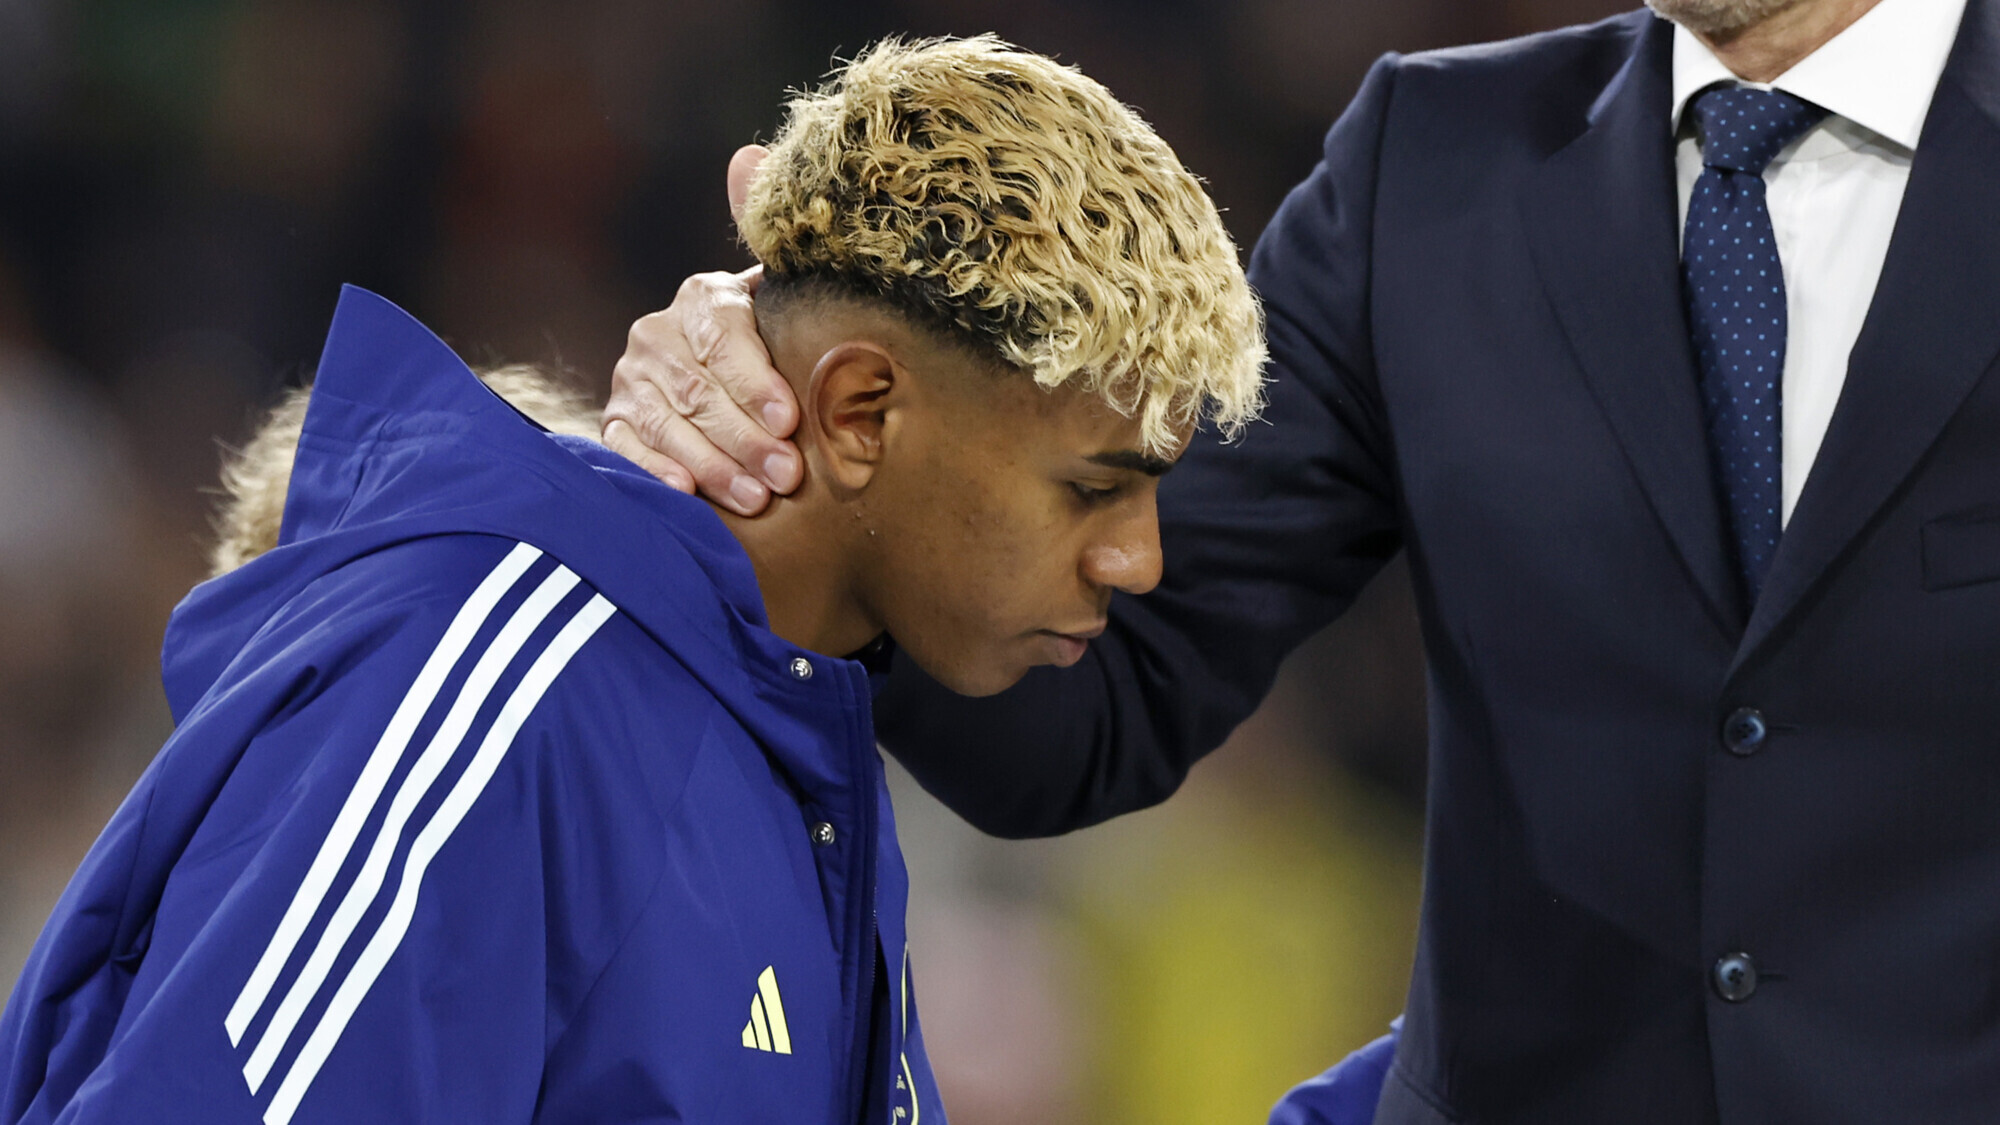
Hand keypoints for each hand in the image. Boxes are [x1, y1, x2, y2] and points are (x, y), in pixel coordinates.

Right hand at [601, 145, 800, 515]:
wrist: (730, 379)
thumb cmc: (774, 339)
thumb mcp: (784, 296)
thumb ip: (772, 238)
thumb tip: (749, 156)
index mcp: (703, 298)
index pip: (723, 336)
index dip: (754, 379)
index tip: (791, 418)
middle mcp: (658, 335)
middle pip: (700, 391)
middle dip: (746, 437)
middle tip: (787, 474)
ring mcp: (632, 381)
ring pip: (669, 425)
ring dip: (714, 464)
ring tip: (758, 497)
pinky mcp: (616, 421)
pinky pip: (628, 448)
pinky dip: (655, 472)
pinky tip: (686, 495)